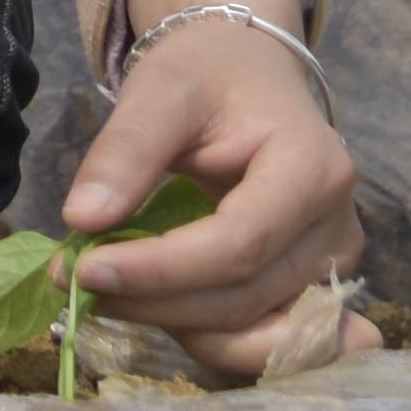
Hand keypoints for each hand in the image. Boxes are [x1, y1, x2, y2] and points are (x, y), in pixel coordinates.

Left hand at [64, 0, 361, 361]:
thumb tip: (82, 220)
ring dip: (174, 325)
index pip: (239, 245)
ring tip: (108, 291)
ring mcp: (331, 266)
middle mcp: (337, 227)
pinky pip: (264, 338)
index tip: (86, 269)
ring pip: (252, 330)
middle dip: (155, 302)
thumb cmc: (210, 75)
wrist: (249, 72)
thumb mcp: (162, 90)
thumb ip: (126, 151)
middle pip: (243, 297)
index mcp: (313, 168)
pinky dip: (208, 337)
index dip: (162, 270)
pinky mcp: (314, 290)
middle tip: (73, 281)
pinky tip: (157, 314)